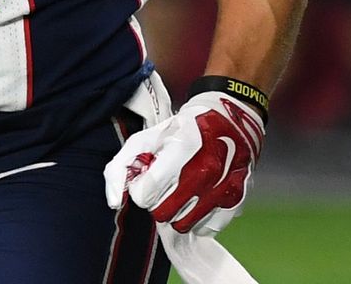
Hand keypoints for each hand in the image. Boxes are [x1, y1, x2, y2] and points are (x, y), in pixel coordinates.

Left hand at [103, 90, 264, 236]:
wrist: (230, 122)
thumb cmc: (181, 130)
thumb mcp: (144, 139)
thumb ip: (120, 168)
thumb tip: (114, 202)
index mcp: (179, 152)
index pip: (144, 195)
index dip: (139, 188)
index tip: (145, 177)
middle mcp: (205, 173)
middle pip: (162, 213)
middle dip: (156, 201)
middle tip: (163, 185)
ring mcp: (223, 189)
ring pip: (183, 224)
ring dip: (176, 211)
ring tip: (179, 190)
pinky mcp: (236, 202)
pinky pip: (206, 228)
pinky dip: (197, 218)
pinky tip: (197, 198)